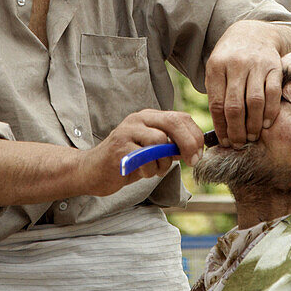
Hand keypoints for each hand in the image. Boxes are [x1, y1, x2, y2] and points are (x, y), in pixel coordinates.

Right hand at [77, 109, 203, 197]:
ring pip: (160, 141)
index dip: (195, 135)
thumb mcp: (152, 151)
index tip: (198, 154)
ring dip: (164, 161)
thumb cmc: (125, 162)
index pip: (180, 117)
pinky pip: (146, 158)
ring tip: (155, 169)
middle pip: (173, 122)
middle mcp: (139, 119)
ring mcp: (127, 131)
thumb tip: (196, 149)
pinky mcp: (120, 148)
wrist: (92, 171)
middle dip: (188, 143)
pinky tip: (141, 172)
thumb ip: (171, 147)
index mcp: (149, 117)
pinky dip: (150, 170)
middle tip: (192, 161)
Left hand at [205, 20, 286, 148]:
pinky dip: (270, 112)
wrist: (252, 33)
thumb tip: (220, 129)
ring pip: (254, 102)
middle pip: (235, 106)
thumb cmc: (230, 59)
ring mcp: (256, 65)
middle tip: (239, 144)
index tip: (225, 141)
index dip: (221, 127)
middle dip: (237, 130)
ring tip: (252, 136)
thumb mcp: (216, 70)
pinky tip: (266, 123)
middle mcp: (236, 65)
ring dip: (253, 124)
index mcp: (216, 67)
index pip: (217, 104)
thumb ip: (216, 94)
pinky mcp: (274, 67)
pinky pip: (273, 93)